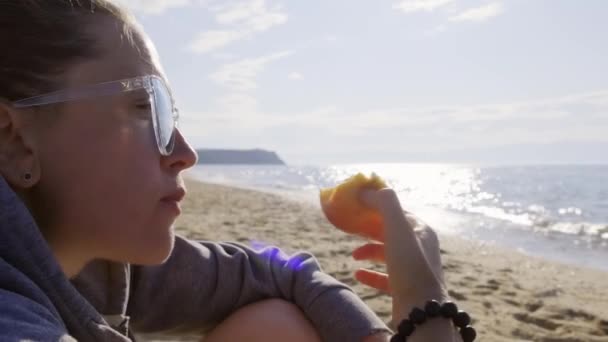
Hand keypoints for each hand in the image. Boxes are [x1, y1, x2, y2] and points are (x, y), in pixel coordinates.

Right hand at [353, 189, 447, 325]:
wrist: (421, 310)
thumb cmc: (410, 266)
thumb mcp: (398, 229)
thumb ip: (385, 203)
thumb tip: (367, 189)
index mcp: (421, 231)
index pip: (398, 211)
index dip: (377, 206)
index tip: (357, 205)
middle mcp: (420, 248)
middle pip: (391, 232)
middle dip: (370, 229)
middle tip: (351, 228)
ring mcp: (413, 270)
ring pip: (387, 255)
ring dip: (369, 251)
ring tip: (354, 255)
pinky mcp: (406, 289)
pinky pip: (385, 278)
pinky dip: (371, 274)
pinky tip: (358, 274)